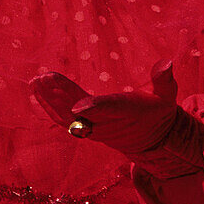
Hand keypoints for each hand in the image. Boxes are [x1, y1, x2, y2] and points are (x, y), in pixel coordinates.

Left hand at [29, 61, 182, 155]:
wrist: (151, 141)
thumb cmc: (158, 112)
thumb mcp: (167, 97)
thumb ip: (164, 81)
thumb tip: (167, 62)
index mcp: (128, 113)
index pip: (110, 110)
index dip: (94, 108)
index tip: (76, 105)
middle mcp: (108, 125)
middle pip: (81, 113)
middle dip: (62, 96)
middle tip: (45, 77)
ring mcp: (95, 130)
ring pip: (68, 119)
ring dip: (50, 100)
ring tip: (36, 81)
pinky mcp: (85, 131)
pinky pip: (63, 121)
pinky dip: (48, 106)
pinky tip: (37, 90)